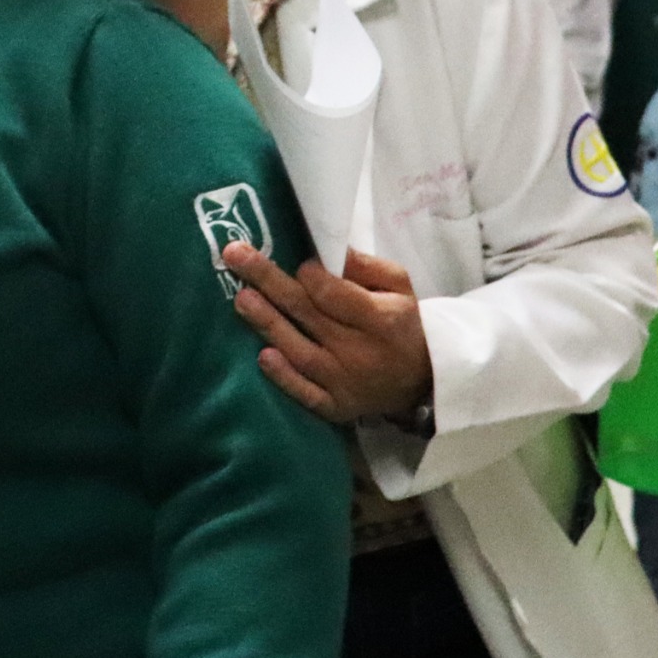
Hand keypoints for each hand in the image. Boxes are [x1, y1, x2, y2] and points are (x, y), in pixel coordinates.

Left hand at [223, 245, 434, 424]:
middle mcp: (361, 353)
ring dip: (268, 323)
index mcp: (381, 319)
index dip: (311, 276)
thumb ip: (364, 266)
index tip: (300, 262)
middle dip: (269, 281)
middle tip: (235, 254)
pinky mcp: (336, 406)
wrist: (422, 379)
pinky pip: (306, 393)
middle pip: (308, 314)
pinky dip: (284, 377)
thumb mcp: (398, 286)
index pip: (335, 295)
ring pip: (300, 351)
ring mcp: (346, 383)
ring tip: (241, 298)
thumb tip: (325, 250)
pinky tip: (262, 356)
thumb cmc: (400, 321)